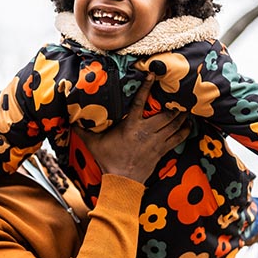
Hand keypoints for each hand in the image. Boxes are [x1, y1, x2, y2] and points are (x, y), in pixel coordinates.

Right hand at [73, 73, 190, 183]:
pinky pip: (177, 138)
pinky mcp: (162, 151)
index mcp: (130, 126)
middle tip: (179, 91)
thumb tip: (68, 118)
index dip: (147, 88)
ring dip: (181, 115)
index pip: (140, 103)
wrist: (122, 181)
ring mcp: (156, 142)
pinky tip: (189, 124)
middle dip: (174, 103)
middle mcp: (146, 132)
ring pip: (174, 125)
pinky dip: (185, 130)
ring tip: (187, 105)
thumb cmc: (108, 159)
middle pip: (166, 114)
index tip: (153, 76)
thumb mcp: (93, 143)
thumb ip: (83, 129)